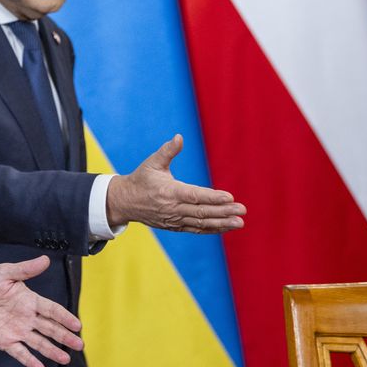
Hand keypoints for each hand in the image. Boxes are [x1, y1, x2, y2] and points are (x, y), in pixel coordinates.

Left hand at [0, 255, 83, 366]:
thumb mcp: (6, 273)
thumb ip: (25, 269)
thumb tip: (45, 259)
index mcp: (30, 301)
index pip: (52, 310)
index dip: (64, 317)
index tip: (77, 325)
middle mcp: (28, 318)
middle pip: (50, 328)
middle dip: (65, 336)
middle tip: (79, 344)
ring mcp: (18, 331)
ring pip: (39, 343)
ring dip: (52, 351)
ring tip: (65, 359)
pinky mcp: (5, 341)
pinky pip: (19, 352)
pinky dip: (29, 360)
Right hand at [106, 134, 245, 233]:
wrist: (125, 202)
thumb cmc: (141, 179)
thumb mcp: (152, 163)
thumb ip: (167, 151)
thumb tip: (179, 137)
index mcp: (168, 191)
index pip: (194, 195)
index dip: (212, 197)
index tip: (229, 197)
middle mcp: (172, 208)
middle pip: (201, 211)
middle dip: (223, 211)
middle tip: (242, 210)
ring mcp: (174, 219)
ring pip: (201, 222)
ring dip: (222, 223)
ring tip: (239, 222)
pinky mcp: (175, 226)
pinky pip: (197, 229)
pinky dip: (212, 229)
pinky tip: (227, 227)